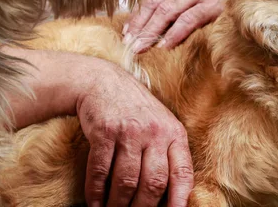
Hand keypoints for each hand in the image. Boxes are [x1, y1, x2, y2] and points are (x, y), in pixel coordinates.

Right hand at [76, 61, 193, 206]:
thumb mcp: (160, 126)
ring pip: (126, 181)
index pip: (182, 172)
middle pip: (153, 183)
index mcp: (174, 133)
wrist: (103, 82)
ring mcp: (129, 131)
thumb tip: (170, 197)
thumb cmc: (135, 110)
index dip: (179, 199)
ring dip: (118, 204)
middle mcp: (155, 132)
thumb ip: (166, 154)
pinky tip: (94, 202)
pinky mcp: (104, 131)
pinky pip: (100, 170)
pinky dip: (96, 192)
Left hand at [124, 0, 228, 51]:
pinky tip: (165, 46)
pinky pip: (188, 20)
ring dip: (151, 31)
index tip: (128, 30)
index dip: (138, 13)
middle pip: (155, 1)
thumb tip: (149, 22)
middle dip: (140, 23)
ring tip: (142, 47)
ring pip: (167, 10)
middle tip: (130, 42)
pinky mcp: (212, 4)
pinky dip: (174, 34)